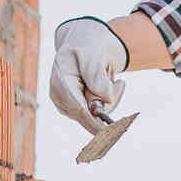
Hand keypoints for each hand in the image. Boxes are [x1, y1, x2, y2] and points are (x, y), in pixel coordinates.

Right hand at [49, 16, 129, 133]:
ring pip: (97, 116)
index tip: (112, 133)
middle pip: (91, 115)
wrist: (81, 47)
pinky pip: (98, 115)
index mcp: (60, 82)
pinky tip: (110, 86)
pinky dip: (108, 102)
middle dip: (110, 101)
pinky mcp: (76, 111)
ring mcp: (67, 107)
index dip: (95, 124)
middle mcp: (60, 99)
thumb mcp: (93, 55)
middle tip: (120, 82)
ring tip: (114, 80)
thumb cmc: (86, 48)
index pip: (79, 110)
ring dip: (111, 99)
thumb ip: (97, 78)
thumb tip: (105, 100)